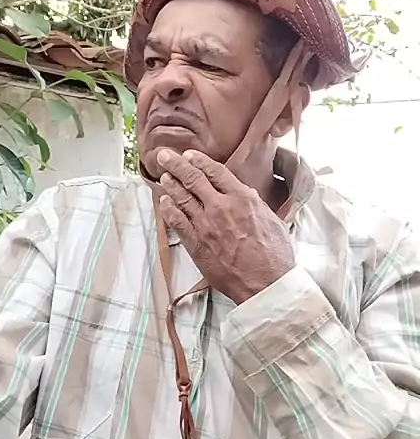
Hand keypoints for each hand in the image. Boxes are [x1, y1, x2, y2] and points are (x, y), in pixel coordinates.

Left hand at [157, 149, 294, 304]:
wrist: (265, 283)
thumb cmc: (274, 256)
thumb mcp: (272, 220)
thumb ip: (254, 204)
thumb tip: (245, 195)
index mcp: (242, 198)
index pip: (215, 172)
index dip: (199, 161)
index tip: (190, 155)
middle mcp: (221, 207)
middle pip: (193, 179)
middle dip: (176, 165)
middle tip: (164, 156)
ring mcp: (206, 225)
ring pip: (182, 198)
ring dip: (170, 185)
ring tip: (163, 177)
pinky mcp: (196, 244)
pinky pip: (177, 222)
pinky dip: (169, 209)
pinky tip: (165, 202)